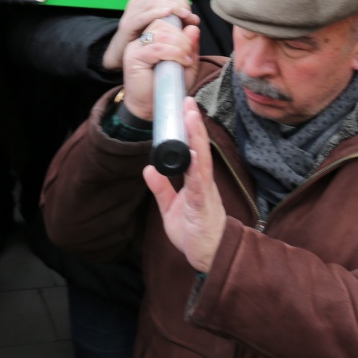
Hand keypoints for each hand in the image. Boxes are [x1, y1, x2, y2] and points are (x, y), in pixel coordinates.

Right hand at [103, 0, 198, 71]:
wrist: (124, 52)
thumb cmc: (146, 38)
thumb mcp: (165, 26)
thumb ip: (179, 21)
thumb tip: (194, 20)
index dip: (182, 0)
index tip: (191, 14)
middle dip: (180, 5)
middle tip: (190, 18)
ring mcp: (132, 9)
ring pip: (156, 2)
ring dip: (174, 8)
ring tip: (185, 18)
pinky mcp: (128, 22)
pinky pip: (145, 14)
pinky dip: (158, 12)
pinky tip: (168, 13)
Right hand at [118, 17, 198, 121]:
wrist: (152, 108)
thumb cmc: (168, 88)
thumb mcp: (186, 65)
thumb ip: (190, 47)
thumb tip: (194, 27)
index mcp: (151, 39)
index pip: (165, 22)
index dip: (181, 28)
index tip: (192, 42)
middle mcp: (141, 40)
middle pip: (164, 25)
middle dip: (183, 37)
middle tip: (190, 54)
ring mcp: (135, 48)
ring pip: (162, 34)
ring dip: (181, 45)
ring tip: (187, 60)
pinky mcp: (134, 57)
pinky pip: (157, 48)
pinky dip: (174, 53)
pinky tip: (183, 62)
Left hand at [143, 100, 227, 272]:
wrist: (209, 255)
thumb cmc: (194, 231)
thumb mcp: (171, 207)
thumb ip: (162, 188)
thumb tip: (149, 169)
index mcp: (195, 180)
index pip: (192, 149)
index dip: (189, 129)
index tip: (184, 108)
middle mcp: (202, 182)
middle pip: (199, 148)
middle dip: (194, 125)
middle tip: (188, 101)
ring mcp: (204, 192)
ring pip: (201, 160)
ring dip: (197, 138)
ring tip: (192, 117)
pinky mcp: (202, 206)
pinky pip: (199, 184)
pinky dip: (196, 169)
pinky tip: (194, 154)